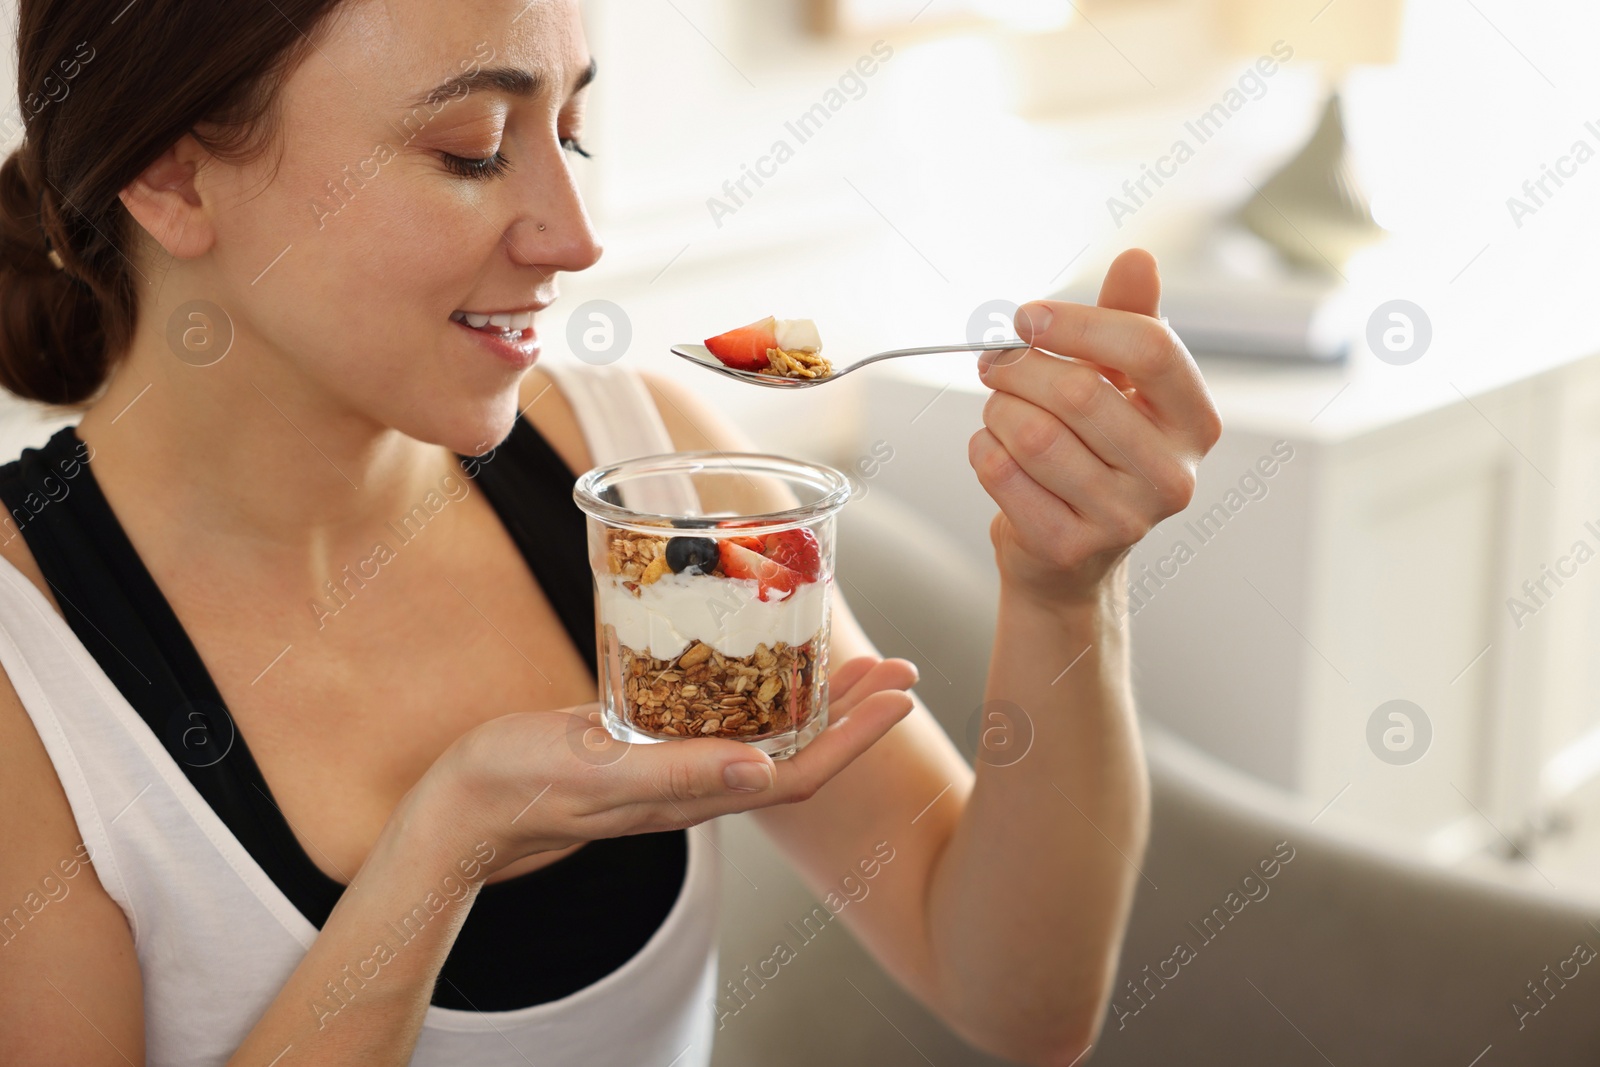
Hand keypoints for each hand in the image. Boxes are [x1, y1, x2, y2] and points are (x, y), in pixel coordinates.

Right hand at [419, 654, 916, 879]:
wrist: (466, 802)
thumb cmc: (523, 784)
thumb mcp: (600, 769)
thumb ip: (678, 772)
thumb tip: (762, 771)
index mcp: (694, 795)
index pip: (799, 774)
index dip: (857, 737)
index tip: (901, 695)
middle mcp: (697, 784)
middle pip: (797, 753)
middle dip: (854, 713)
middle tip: (900, 667)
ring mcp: (674, 765)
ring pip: (765, 735)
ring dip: (815, 701)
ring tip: (853, 662)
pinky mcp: (648, 742)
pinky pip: (723, 718)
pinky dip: (758, 690)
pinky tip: (762, 663)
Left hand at [968, 249, 1222, 607]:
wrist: (1072, 553)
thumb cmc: (1097, 451)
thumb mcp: (1122, 383)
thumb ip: (1128, 319)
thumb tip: (1138, 259)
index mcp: (1195, 423)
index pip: (1150, 349)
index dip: (1078, 323)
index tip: (1028, 317)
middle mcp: (1171, 475)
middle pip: (1079, 392)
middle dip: (1019, 368)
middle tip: (994, 362)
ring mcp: (1124, 518)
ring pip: (1032, 434)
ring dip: (996, 410)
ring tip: (998, 410)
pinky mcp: (1068, 545)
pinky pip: (1002, 473)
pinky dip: (983, 449)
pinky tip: (994, 450)